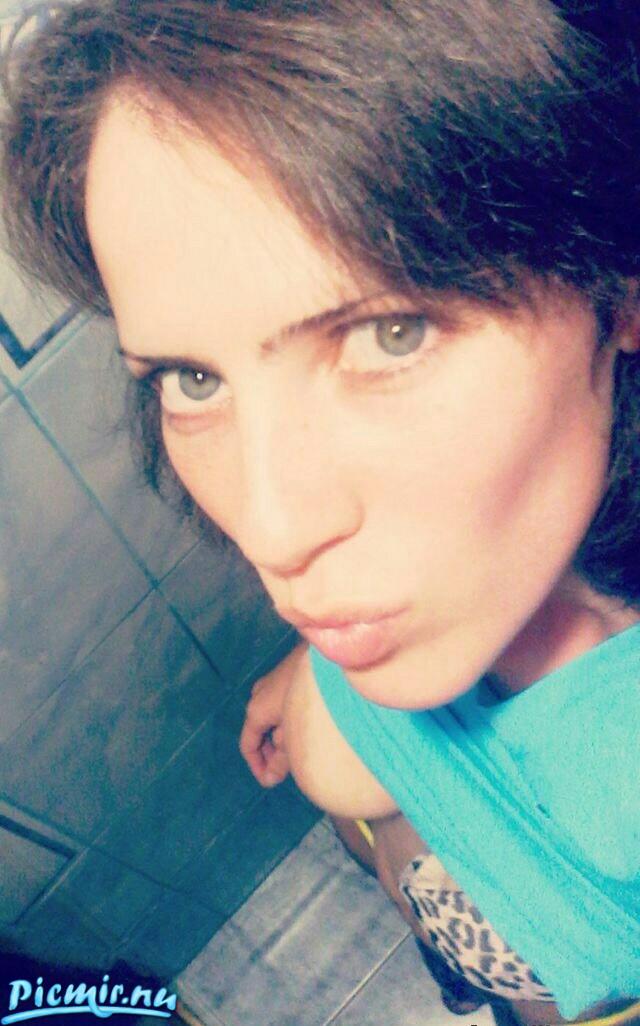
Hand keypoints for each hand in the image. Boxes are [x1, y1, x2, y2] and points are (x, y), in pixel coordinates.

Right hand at [239, 641, 307, 786]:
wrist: (332, 659)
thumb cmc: (312, 698)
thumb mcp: (295, 737)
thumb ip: (283, 760)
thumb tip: (271, 778)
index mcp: (256, 710)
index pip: (248, 745)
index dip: (258, 767)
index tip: (272, 782)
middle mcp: (259, 694)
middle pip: (259, 731)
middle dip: (272, 753)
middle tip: (289, 769)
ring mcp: (273, 682)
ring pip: (272, 717)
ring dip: (282, 736)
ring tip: (301, 748)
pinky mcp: (289, 675)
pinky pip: (282, 704)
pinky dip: (290, 720)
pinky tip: (308, 726)